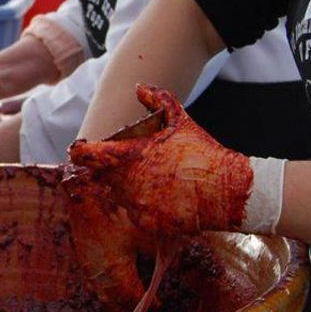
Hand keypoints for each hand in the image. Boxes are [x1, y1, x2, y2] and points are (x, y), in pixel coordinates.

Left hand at [62, 85, 260, 238]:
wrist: (228, 189)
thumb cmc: (203, 151)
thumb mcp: (181, 121)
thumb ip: (157, 101)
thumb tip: (138, 87)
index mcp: (129, 155)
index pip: (86, 155)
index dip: (81, 152)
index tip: (83, 151)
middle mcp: (128, 182)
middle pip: (101, 178)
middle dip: (111, 171)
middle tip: (133, 166)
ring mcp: (138, 205)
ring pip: (118, 197)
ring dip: (127, 189)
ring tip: (153, 182)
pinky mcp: (149, 224)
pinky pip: (136, 216)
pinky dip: (144, 209)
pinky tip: (163, 199)